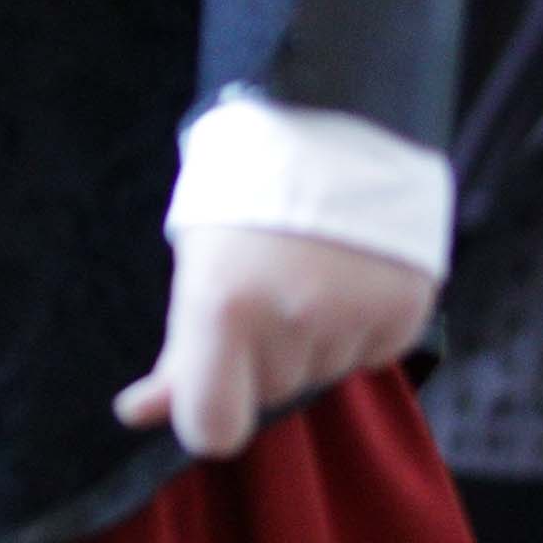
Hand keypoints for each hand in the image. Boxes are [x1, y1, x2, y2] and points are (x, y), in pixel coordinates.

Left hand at [118, 220, 433, 460]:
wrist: (327, 113)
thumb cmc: (242, 190)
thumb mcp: (196, 263)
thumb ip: (178, 350)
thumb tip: (136, 413)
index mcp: (221, 307)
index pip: (214, 429)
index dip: (211, 416)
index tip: (214, 392)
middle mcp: (289, 318)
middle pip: (275, 393)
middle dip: (266, 356)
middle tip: (267, 285)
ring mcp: (353, 314)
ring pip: (325, 372)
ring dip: (315, 340)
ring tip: (310, 268)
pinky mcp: (405, 307)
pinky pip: (374, 353)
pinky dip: (362, 326)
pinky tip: (350, 271)